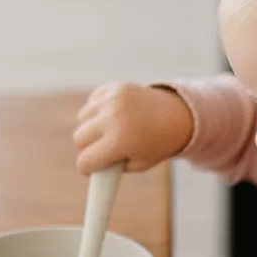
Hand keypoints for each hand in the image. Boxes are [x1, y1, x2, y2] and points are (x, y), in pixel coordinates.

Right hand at [73, 81, 193, 174]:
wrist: (177, 114)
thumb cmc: (156, 144)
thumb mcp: (137, 164)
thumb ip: (112, 168)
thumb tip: (89, 164)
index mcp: (119, 142)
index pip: (85, 160)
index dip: (87, 168)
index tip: (90, 169)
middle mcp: (113, 118)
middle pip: (79, 138)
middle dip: (88, 147)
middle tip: (100, 150)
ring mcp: (112, 100)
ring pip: (82, 118)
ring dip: (90, 127)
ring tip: (107, 131)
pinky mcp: (114, 87)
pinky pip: (91, 102)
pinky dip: (97, 110)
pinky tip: (111, 115)